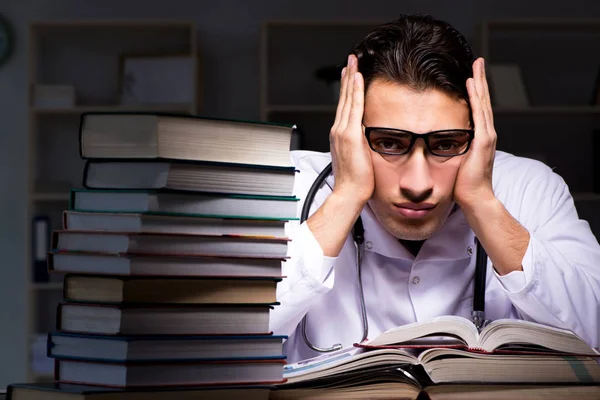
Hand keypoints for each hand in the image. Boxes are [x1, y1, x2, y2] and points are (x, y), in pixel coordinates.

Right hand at [329, 54, 373, 205]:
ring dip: (350, 79)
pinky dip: (355, 91)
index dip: (347, 90)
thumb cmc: (355, 181)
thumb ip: (361, 145)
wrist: (349, 192)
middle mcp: (338, 130)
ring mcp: (342, 131)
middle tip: (351, 61)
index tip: (350, 76)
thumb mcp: (358, 158)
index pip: (344, 107)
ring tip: (353, 63)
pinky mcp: (349, 134)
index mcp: (340, 136)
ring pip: (347, 99)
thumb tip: (368, 139)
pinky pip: (354, 107)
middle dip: (347, 78)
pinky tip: (357, 78)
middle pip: (343, 98)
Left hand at [454, 57, 496, 208]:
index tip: (471, 75)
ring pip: (483, 103)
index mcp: (479, 138)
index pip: (477, 109)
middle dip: (480, 80)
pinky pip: (479, 114)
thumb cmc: (463, 186)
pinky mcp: (482, 142)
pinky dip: (476, 98)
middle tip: (477, 61)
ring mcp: (486, 137)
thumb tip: (436, 144)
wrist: (475, 199)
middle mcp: (486, 134)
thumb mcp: (455, 162)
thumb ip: (450, 150)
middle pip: (483, 101)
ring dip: (479, 83)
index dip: (475, 92)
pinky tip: (472, 84)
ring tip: (476, 66)